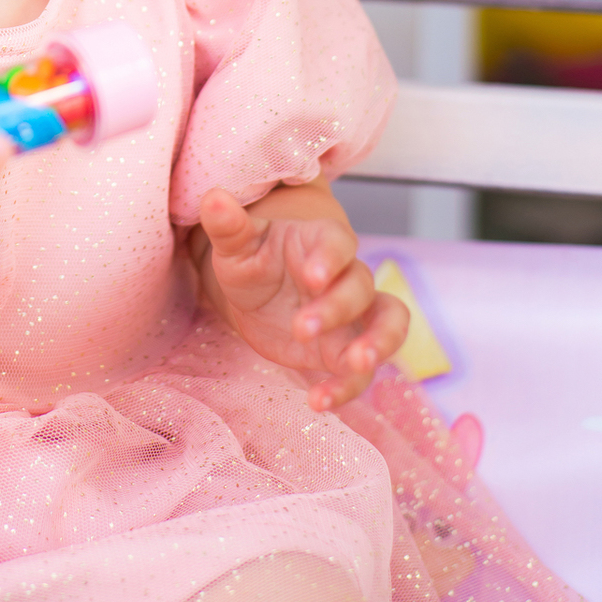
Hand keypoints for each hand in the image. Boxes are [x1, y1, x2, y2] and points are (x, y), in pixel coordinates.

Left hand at [197, 187, 408, 410]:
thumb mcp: (236, 245)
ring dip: (379, 343)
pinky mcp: (345, 351)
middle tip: (301, 327)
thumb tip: (213, 198)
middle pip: (361, 286)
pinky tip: (318, 402)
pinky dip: (346, 387)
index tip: (312, 275)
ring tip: (358, 364)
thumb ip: (229, 225)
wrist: (257, 294)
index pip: (339, 242)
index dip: (331, 257)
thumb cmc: (252, 259)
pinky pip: (360, 371)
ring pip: (388, 324)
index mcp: (321, 241)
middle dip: (336, 307)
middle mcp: (346, 276)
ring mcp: (353, 316)